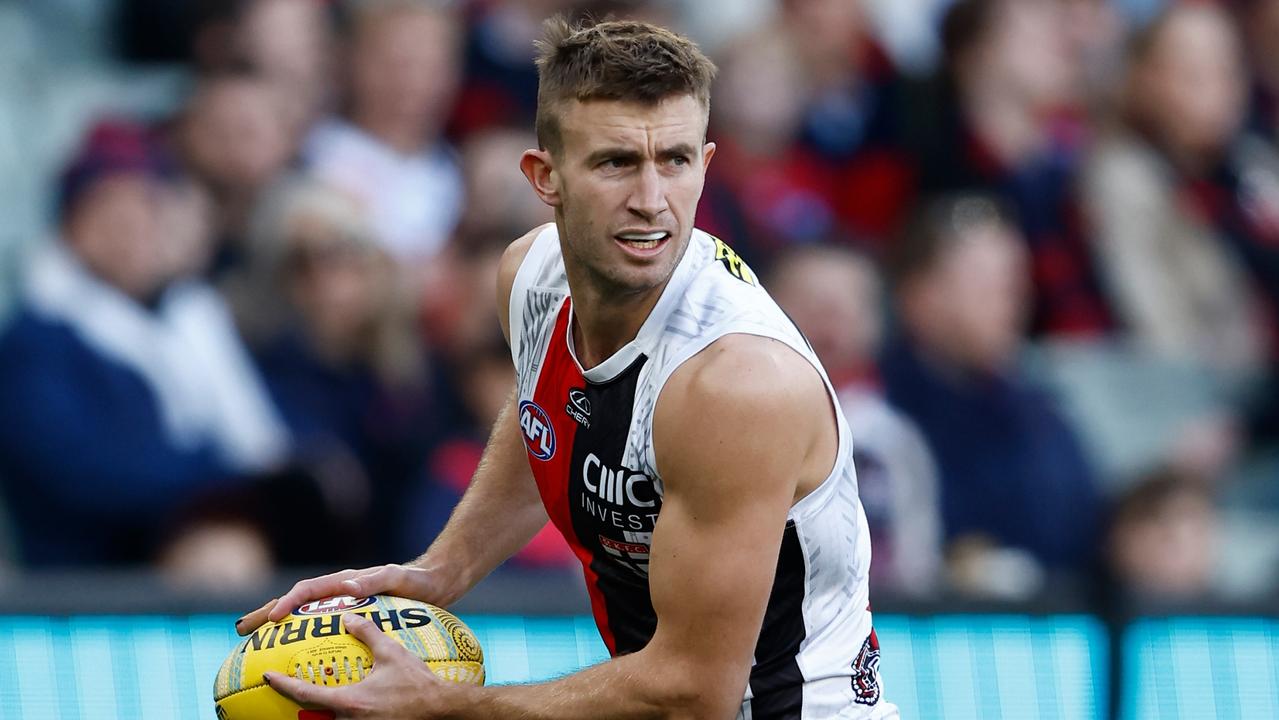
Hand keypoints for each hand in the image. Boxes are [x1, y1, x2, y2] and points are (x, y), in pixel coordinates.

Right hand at [236, 564, 438, 635]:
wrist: (436, 582)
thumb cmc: (416, 579)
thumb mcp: (396, 578)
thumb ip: (373, 580)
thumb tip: (347, 587)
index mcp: (345, 581)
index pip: (307, 591)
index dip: (287, 603)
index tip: (272, 619)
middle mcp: (340, 592)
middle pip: (296, 603)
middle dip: (267, 613)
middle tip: (242, 630)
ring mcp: (344, 605)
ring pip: (304, 616)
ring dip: (279, 627)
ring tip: (255, 645)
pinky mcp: (354, 618)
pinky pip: (322, 630)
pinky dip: (304, 639)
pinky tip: (299, 659)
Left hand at [264, 613, 458, 719]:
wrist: (440, 710)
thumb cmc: (417, 683)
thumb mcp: (391, 653)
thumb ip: (367, 633)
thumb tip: (348, 616)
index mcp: (348, 701)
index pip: (304, 693)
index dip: (282, 684)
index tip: (268, 676)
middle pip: (312, 715)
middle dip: (297, 703)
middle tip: (286, 687)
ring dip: (320, 711)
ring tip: (315, 697)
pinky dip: (339, 716)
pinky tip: (350, 706)